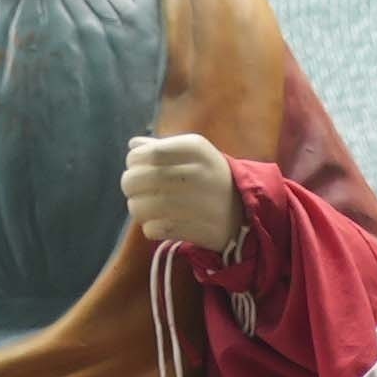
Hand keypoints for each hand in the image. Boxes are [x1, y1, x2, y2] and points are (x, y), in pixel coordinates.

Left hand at [123, 127, 243, 260]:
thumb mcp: (193, 154)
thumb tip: (132, 145)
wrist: (246, 211)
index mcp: (196, 149)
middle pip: (140, 179)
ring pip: (143, 206)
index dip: (134, 162)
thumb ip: (162, 148)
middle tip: (135, 190)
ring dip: (137, 208)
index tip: (136, 167)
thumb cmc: (211, 177)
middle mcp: (197, 174)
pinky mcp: (197, 230)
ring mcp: (198, 204)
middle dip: (130, 186)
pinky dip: (150, 227)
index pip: (149, 153)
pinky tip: (157, 223)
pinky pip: (155, 229)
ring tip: (145, 208)